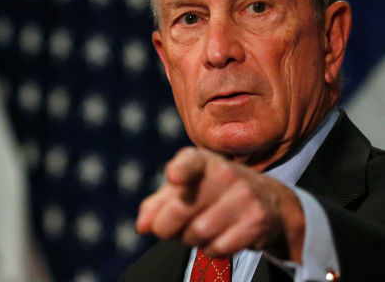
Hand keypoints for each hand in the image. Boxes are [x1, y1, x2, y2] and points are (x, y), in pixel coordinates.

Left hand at [135, 147, 305, 261]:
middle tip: (166, 230)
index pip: (190, 163)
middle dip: (165, 227)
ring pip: (198, 233)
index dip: (181, 171)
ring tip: (198, 229)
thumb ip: (158, 204)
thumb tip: (142, 226)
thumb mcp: (186, 187)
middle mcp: (225, 173)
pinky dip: (210, 249)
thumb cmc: (213, 191)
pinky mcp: (256, 221)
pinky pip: (218, 247)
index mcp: (202, 160)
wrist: (268, 200)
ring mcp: (243, 196)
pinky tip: (218, 237)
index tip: (174, 177)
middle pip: (181, 209)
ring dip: (189, 239)